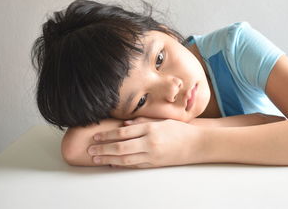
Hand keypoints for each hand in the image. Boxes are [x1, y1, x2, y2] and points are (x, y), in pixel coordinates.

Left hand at [88, 119, 204, 168]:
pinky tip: (112, 164)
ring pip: (125, 159)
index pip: (123, 132)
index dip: (108, 135)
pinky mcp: (154, 164)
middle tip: (90, 149)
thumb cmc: (180, 130)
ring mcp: (152, 155)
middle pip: (121, 147)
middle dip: (103, 148)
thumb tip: (124, 123)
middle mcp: (149, 142)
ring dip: (109, 159)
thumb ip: (142, 121)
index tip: (96, 136)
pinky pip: (134, 165)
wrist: (197, 145)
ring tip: (96, 158)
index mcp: (150, 128)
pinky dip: (121, 165)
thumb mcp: (162, 121)